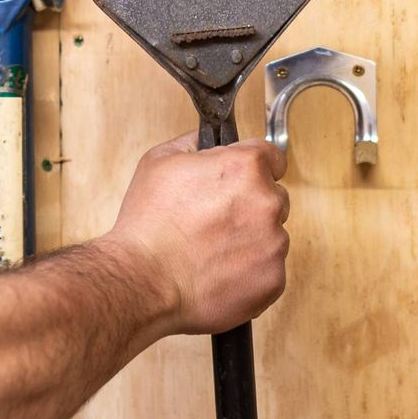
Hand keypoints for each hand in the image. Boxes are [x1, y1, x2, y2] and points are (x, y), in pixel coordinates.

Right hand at [107, 133, 289, 335]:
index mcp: (245, 167)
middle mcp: (267, 202)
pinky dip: (250, 271)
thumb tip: (206, 139)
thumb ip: (194, 143)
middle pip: (273, 197)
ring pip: (272, 235)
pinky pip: (269, 269)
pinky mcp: (273, 279)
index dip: (254, 167)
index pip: (273, 157)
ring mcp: (273, 243)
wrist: (143, 279)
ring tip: (213, 249)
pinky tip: (220, 270)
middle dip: (251, 205)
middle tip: (216, 219)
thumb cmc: (148, 224)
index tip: (243, 179)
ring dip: (251, 239)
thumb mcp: (160, 161)